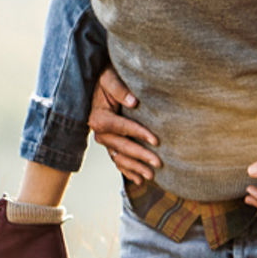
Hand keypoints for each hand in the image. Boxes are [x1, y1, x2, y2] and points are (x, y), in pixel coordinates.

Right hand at [89, 67, 159, 184]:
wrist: (98, 83)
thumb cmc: (107, 77)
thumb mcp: (110, 77)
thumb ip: (119, 88)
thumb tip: (134, 101)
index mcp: (99, 117)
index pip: (122, 128)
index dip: (139, 134)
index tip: (156, 141)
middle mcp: (99, 132)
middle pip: (122, 147)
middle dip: (140, 156)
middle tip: (158, 163)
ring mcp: (104, 140)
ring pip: (119, 158)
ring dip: (135, 168)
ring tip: (151, 176)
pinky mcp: (109, 143)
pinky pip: (117, 160)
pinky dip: (127, 171)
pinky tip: (139, 180)